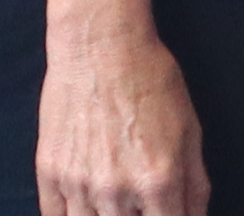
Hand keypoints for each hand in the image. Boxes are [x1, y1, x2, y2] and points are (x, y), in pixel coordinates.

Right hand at [37, 22, 204, 215]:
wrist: (100, 44)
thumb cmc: (150, 80)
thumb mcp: (190, 130)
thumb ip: (195, 185)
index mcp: (158, 181)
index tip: (168, 215)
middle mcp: (116, 190)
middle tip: (142, 205)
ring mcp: (77, 184)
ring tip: (117, 205)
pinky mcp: (49, 173)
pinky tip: (87, 208)